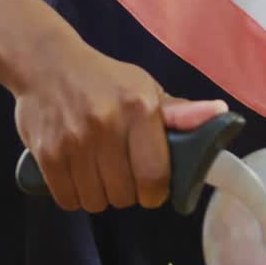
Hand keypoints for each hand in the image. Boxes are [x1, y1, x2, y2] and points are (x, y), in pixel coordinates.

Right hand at [12, 40, 226, 211]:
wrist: (45, 64)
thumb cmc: (104, 81)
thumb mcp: (145, 89)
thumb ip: (180, 113)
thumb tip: (220, 113)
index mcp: (140, 109)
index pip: (155, 175)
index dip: (155, 192)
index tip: (152, 188)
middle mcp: (107, 125)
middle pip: (125, 194)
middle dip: (127, 193)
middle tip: (122, 175)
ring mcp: (74, 140)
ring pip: (96, 200)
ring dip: (100, 195)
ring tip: (99, 173)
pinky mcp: (46, 153)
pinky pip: (68, 199)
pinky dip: (74, 196)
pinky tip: (78, 176)